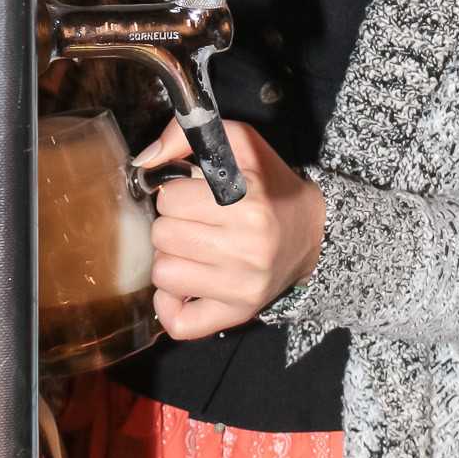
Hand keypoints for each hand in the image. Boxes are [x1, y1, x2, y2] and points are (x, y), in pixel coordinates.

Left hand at [137, 119, 326, 339]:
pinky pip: (178, 322)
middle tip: (198, 223)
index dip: (178, 194)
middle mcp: (247, 247)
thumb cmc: (272, 189)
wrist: (314, 234)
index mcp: (247, 202)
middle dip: (174, 225)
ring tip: (196, 251)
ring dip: (172, 260)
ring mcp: (242, 286)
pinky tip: (186, 288)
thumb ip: (188, 135)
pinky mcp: (237, 314)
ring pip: (163, 274)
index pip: (170, 198)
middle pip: (162, 236)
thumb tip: (144, 160)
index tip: (197, 197)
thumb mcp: (242, 145)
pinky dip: (171, 306)